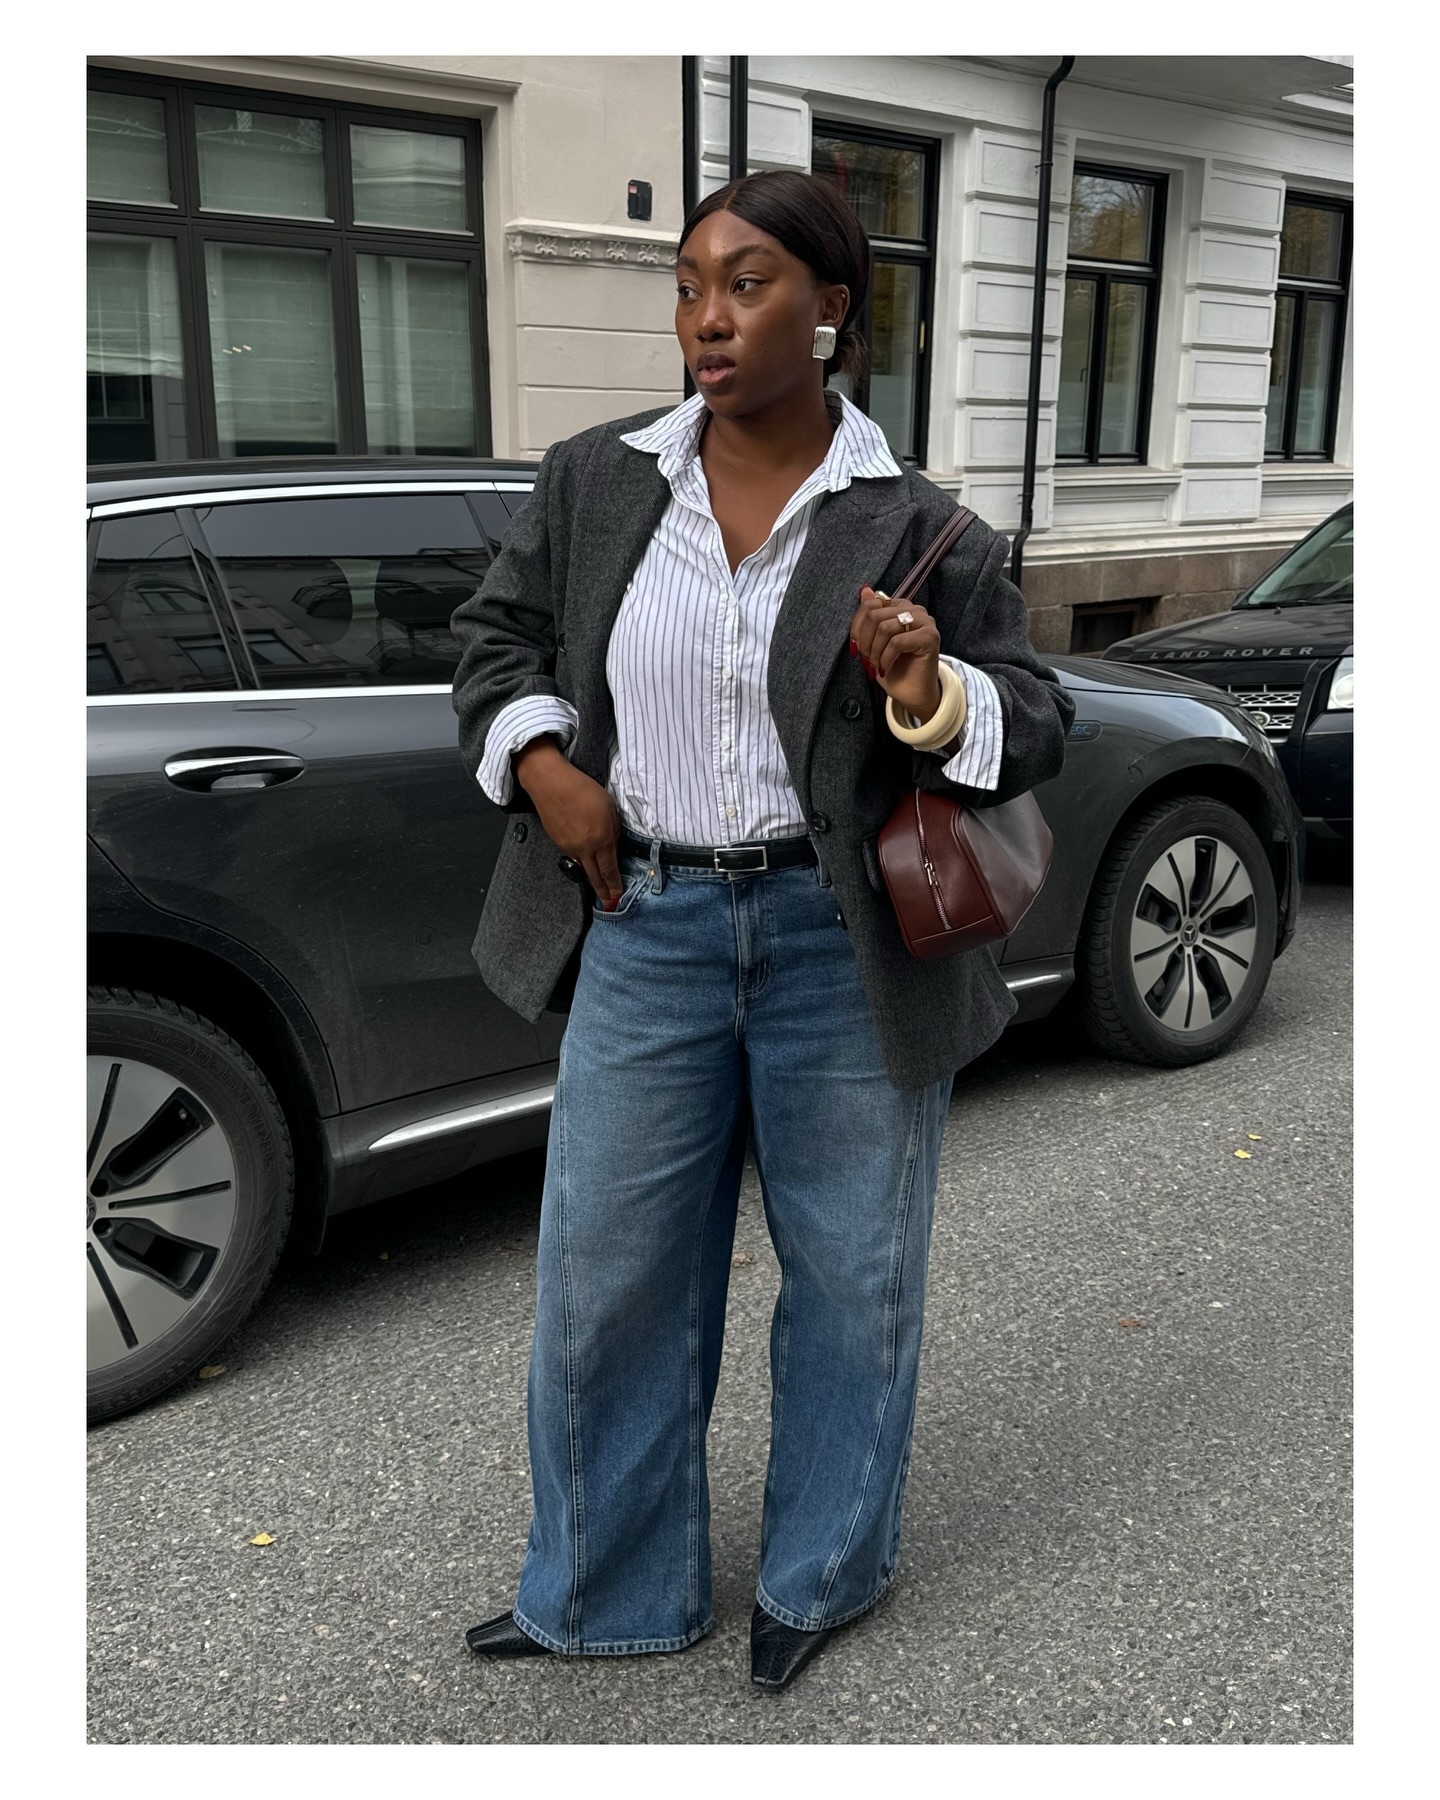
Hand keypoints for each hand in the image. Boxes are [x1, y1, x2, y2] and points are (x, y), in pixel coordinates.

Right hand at [513, 740, 623, 905]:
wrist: (551, 783)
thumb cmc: (581, 789)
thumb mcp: (609, 808)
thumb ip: (614, 831)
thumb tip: (614, 846)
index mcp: (601, 840)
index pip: (610, 870)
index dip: (614, 886)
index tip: (618, 896)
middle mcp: (584, 848)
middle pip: (595, 877)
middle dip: (603, 892)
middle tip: (608, 903)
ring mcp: (569, 846)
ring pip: (583, 866)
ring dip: (591, 877)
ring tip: (598, 885)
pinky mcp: (557, 842)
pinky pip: (572, 855)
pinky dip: (579, 860)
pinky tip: (584, 859)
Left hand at [849, 586, 942, 721]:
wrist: (912, 693)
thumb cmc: (894, 668)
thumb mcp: (874, 642)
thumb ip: (870, 615)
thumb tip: (864, 589)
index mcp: (900, 607)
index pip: (870, 604)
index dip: (857, 627)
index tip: (855, 648)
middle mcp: (914, 610)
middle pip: (875, 615)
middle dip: (865, 642)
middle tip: (866, 661)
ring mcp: (924, 622)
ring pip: (885, 628)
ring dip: (875, 652)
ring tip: (875, 666)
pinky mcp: (930, 637)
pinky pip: (897, 642)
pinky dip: (886, 659)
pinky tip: (885, 669)